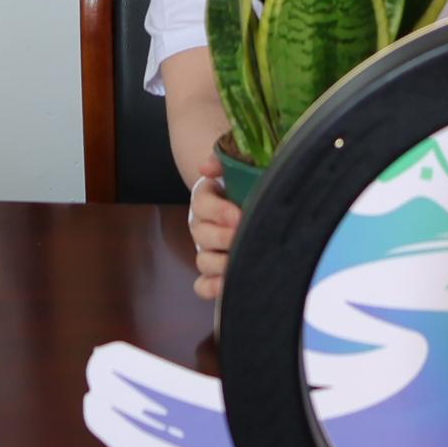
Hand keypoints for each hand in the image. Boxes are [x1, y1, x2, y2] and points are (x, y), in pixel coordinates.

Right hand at [187, 167, 241, 302]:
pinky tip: (226, 285)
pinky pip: (202, 284)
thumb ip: (222, 159)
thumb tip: (206, 167)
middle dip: (222, 238)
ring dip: (220, 263)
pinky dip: (211, 287)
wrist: (246, 199)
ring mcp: (206, 249)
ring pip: (202, 260)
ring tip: (240, 261)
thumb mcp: (237, 164)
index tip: (239, 215)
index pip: (202, 204)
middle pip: (201, 234)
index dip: (218, 211)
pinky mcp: (213, 271)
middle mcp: (202, 225)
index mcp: (206, 197)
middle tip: (243, 238)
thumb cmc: (245, 182)